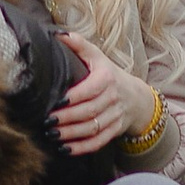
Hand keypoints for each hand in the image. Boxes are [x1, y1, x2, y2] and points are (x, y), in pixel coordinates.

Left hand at [51, 34, 159, 154]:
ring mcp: (115, 116)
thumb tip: (58, 34)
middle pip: (89, 111)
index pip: (89, 90)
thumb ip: (79, 45)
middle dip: (68, 118)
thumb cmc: (109, 74)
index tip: (56, 101)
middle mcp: (113, 98)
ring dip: (72, 134)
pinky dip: (83, 148)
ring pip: (93, 128)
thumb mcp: (98, 56)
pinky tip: (66, 149)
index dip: (73, 97)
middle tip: (48, 121)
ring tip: (53, 135)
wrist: (136, 96)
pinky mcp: (115, 131)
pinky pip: (99, 142)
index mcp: (107, 78)